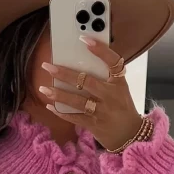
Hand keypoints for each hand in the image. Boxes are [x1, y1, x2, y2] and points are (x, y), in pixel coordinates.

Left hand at [39, 37, 141, 151]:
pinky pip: (74, 117)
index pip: (112, 61)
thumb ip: (105, 76)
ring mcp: (102, 111)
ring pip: (77, 101)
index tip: (84, 38)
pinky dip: (61, 112)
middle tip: (48, 67)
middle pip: (87, 82)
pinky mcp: (94, 125)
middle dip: (66, 74)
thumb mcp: (120, 89)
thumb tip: (80, 63)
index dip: (100, 50)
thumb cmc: (121, 107)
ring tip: (43, 88)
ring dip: (59, 94)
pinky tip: (50, 106)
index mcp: (119, 83)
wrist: (130, 135)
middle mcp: (111, 96)